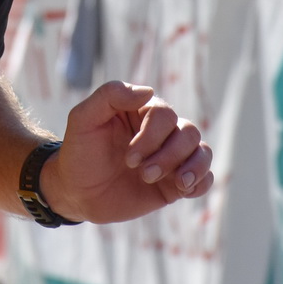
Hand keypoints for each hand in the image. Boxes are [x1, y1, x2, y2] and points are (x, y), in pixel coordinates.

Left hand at [41, 81, 212, 224]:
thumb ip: (109, 96)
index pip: (164, 114)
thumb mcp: (83, 119)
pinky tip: (185, 190)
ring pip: (202, 151)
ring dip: (193, 167)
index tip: (128, 160)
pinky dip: (202, 182)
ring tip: (178, 184)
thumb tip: (148, 91)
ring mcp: (170, 157)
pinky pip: (206, 177)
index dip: (151, 137)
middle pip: (188, 132)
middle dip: (168, 155)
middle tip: (143, 174)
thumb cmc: (79, 152)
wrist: (76, 192)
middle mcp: (161, 132)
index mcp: (141, 111)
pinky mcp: (175, 183)